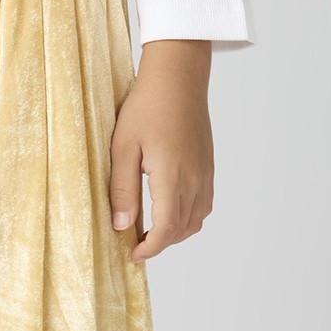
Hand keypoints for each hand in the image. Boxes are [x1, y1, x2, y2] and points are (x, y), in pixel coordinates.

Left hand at [109, 40, 213, 262]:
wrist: (178, 76)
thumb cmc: (146, 106)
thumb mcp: (122, 148)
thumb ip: (122, 190)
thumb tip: (121, 226)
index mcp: (172, 176)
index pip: (166, 229)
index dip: (150, 248)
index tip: (133, 255)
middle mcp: (195, 178)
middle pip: (182, 229)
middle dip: (160, 243)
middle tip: (136, 244)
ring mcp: (205, 172)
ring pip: (196, 220)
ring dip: (176, 233)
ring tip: (151, 230)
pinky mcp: (208, 165)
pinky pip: (204, 204)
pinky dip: (188, 217)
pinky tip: (169, 211)